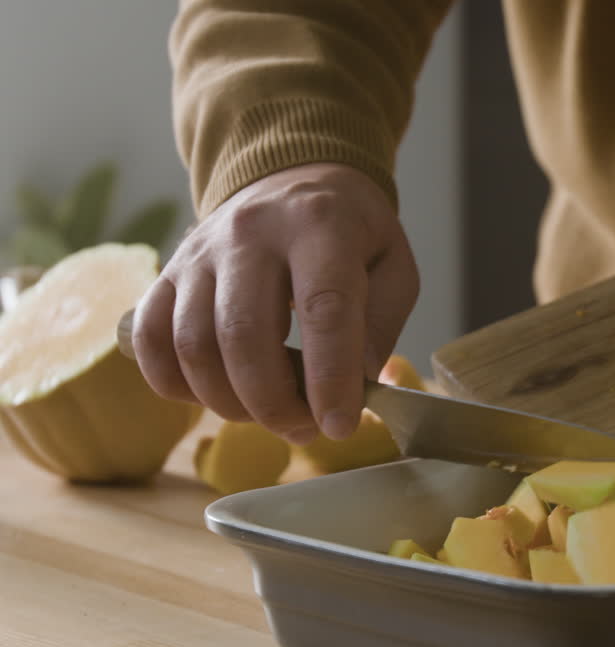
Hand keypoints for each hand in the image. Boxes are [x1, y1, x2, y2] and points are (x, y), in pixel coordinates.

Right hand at [132, 163, 419, 444]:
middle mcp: (251, 233)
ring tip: (269, 414)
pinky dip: (175, 385)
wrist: (292, 179)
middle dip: (274, 403)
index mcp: (321, 226)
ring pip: (193, 345)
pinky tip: (215, 395)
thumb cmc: (350, 233)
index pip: (323, 310)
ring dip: (229, 402)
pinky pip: (151, 339)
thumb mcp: (393, 266)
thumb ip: (382, 325)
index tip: (339, 425)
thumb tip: (356, 384)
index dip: (330, 378)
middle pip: (245, 335)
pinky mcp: (167, 273)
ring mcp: (200, 252)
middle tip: (305, 428)